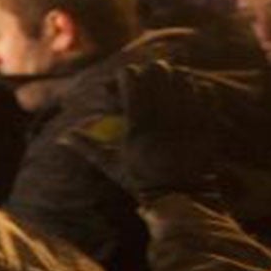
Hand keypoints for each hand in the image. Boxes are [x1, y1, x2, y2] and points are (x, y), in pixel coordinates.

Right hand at [66, 60, 220, 199]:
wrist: (183, 198)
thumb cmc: (143, 181)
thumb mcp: (112, 164)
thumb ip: (87, 146)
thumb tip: (63, 137)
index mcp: (138, 123)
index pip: (131, 78)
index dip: (125, 75)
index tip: (122, 85)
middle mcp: (164, 117)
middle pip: (158, 71)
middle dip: (150, 71)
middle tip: (148, 81)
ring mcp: (188, 120)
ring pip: (183, 78)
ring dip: (174, 78)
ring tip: (168, 88)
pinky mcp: (208, 125)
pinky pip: (207, 93)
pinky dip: (198, 90)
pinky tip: (191, 98)